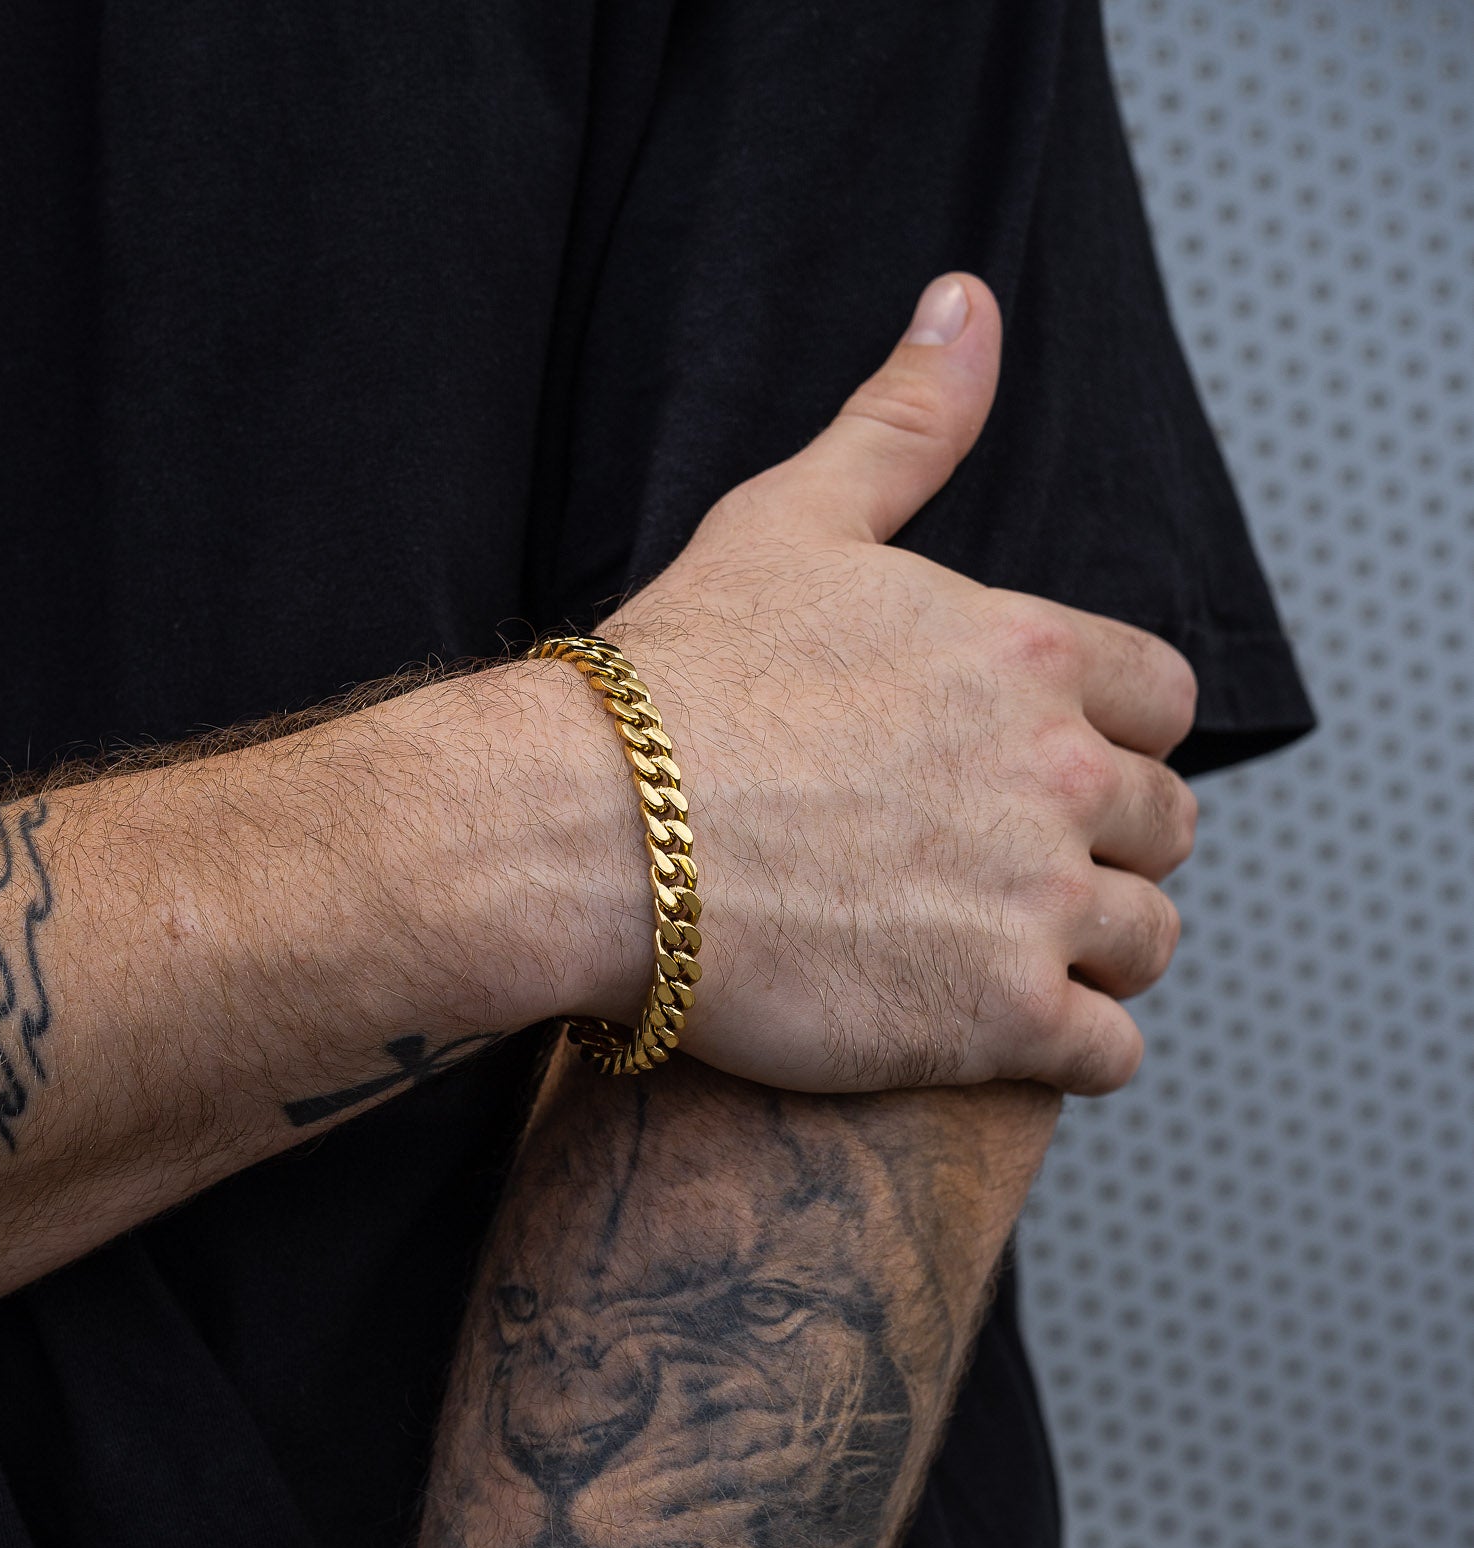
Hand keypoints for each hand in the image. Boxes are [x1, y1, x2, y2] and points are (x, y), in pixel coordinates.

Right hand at [593, 273, 1197, 1095]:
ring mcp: (1033, 902)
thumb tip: (968, 299)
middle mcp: (1056, 773)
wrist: (581, 829)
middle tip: (1004, 867)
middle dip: (1102, 845)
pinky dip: (1071, 1046)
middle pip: (1162, 824)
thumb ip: (904, 421)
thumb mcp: (791, 519)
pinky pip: (1107, 1052)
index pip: (1162, 702)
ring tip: (1002, 951)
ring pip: (1147, 941)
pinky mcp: (994, 1018)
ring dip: (1094, 950)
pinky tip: (996, 1028)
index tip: (1035, 769)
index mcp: (1030, 653)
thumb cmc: (674, 680)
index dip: (1108, 739)